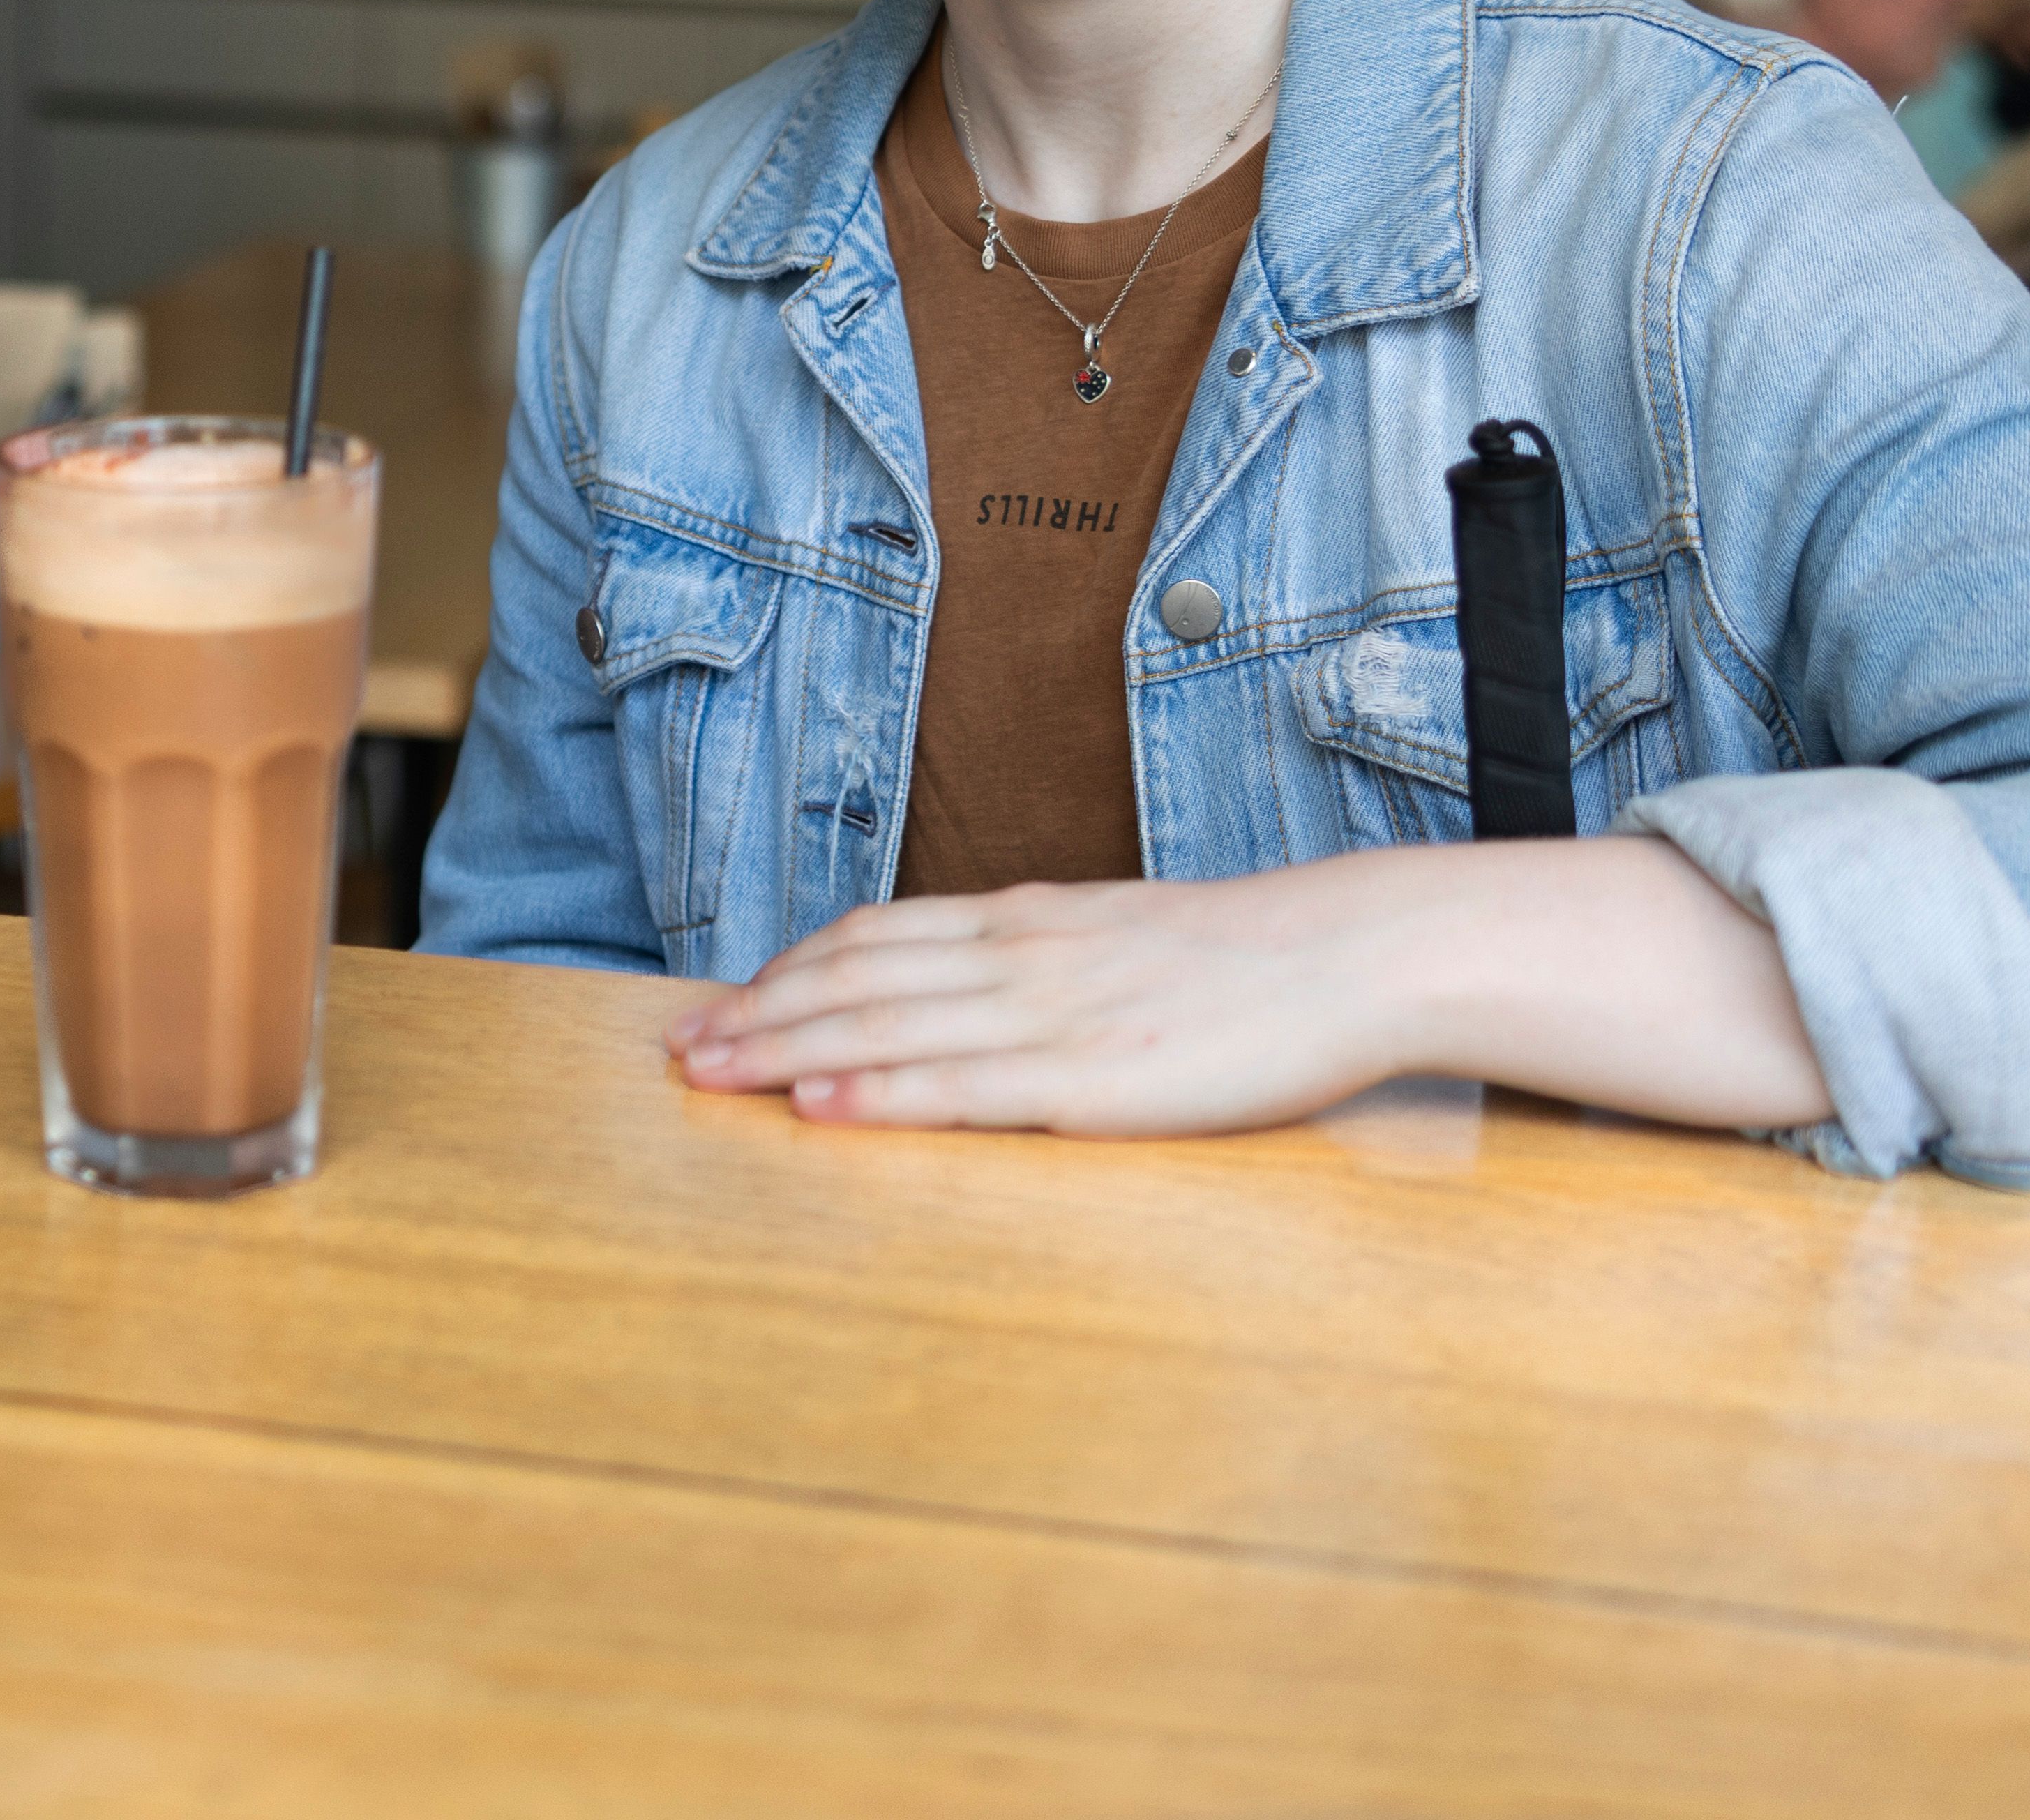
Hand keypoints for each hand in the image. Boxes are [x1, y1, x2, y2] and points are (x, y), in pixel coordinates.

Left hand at [663, 856, 1445, 1136]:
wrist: (1353, 951)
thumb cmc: (1250, 959)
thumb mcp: (1125, 938)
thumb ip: (1049, 958)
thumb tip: (984, 983)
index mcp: (1030, 919)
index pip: (874, 935)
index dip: (787, 969)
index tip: (721, 1000)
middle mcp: (1020, 954)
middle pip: (854, 977)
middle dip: (755, 1014)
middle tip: (676, 1052)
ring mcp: (1050, 1013)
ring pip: (884, 1025)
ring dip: (784, 1050)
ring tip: (707, 1076)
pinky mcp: (1091, 1078)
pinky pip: (960, 1087)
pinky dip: (879, 1096)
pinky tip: (819, 1110)